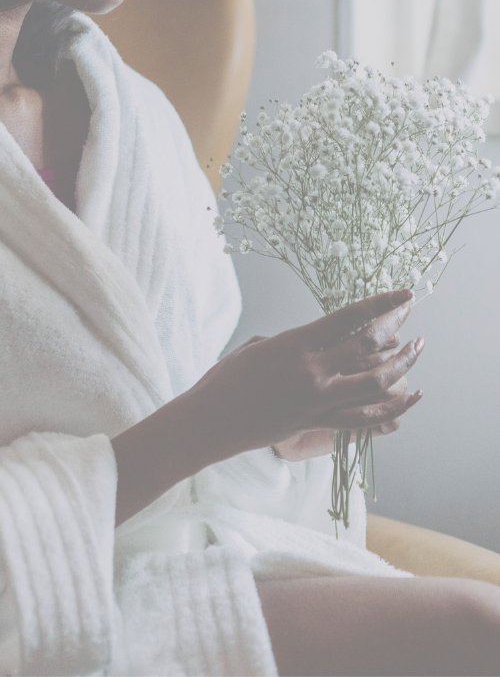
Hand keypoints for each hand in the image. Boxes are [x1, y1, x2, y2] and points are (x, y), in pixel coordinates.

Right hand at [185, 289, 423, 460]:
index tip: (402, 293)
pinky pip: (366, 418)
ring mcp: (318, 401)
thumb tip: (319, 341)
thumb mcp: (259, 346)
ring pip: (376, 382)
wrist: (210, 422)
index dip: (382, 303)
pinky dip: (394, 408)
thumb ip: (295, 341)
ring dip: (403, 363)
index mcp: (296, 344)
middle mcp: (312, 371)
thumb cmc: (227, 379)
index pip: (350, 317)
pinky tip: (413, 395)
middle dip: (396, 324)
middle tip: (409, 310)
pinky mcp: (318, 423)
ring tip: (417, 347)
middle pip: (369, 345)